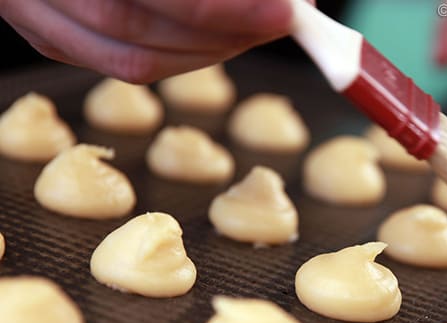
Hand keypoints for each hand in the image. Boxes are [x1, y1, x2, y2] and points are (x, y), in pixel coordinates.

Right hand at [0, 0, 302, 82]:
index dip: (227, 10)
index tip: (286, 12)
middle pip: (145, 35)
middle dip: (227, 35)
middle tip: (281, 20)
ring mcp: (38, 18)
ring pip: (137, 63)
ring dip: (209, 52)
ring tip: (256, 28)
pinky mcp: (50, 37)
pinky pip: (123, 65)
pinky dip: (179, 57)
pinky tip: (215, 39)